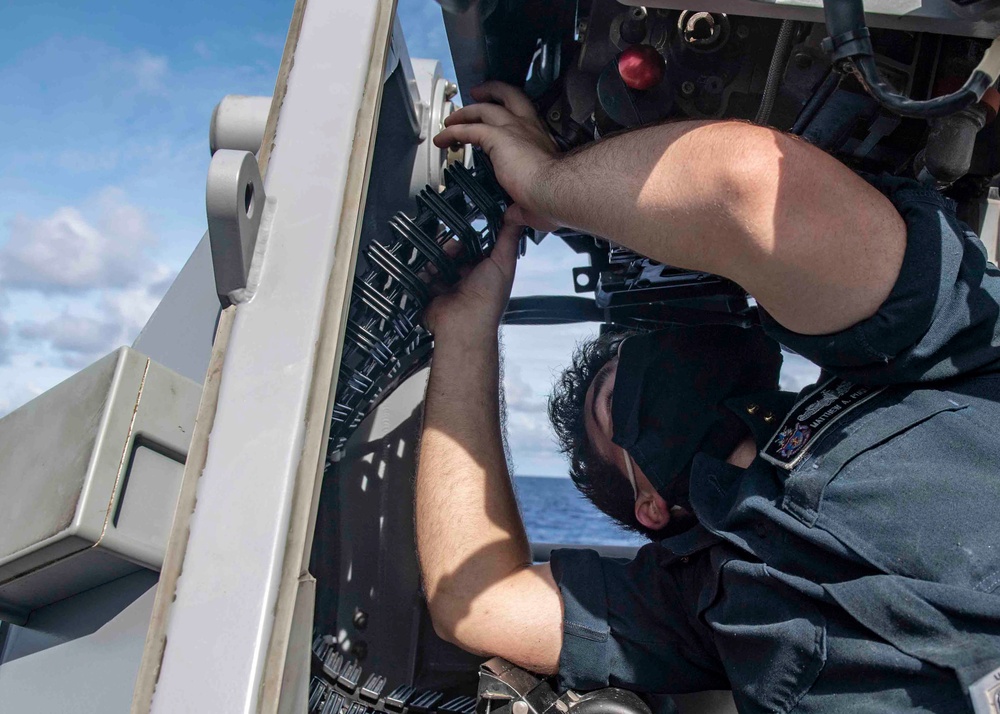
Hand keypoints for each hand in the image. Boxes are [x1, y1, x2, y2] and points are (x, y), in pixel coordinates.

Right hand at [424, 218, 521, 341]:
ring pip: (436, 259)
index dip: (468, 237)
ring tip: (439, 263)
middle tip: (451, 252)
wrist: (463, 325)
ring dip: (436, 257)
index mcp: (484, 270)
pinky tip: (429, 271)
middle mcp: (466, 276)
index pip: (473, 245)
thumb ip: (508, 239)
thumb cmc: (488, 300)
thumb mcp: (502, 264)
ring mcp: (447, 283)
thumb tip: (516, 217)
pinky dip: (424, 269)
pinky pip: (423, 272)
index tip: (463, 229)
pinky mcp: (430, 290)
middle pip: (452, 250)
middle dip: (449, 247)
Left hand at [434, 82, 559, 232]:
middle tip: (477, 94)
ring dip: (465, 112)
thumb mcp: (538, 202)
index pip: (524, 117)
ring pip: (485, 108)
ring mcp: (514, 129)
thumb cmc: (556, 197)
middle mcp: (529, 128)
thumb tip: (512, 218)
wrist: (556, 191)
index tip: (499, 120)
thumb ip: (521, 209)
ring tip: (451, 119)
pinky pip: (469, 129)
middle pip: (509, 95)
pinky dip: (453, 132)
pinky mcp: (498, 137)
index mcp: (541, 140)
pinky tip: (443, 138)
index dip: (510, 114)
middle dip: (491, 91)